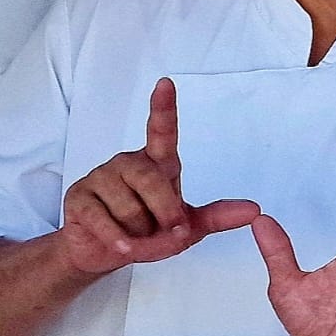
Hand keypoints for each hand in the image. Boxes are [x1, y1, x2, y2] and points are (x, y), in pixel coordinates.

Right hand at [56, 77, 259, 274]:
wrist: (104, 252)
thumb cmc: (150, 232)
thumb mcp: (188, 227)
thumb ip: (219, 216)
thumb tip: (256, 209)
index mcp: (158, 163)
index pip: (162, 130)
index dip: (163, 107)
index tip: (166, 83)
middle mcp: (129, 162)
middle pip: (151, 181)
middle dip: (165, 213)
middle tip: (168, 233)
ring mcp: (101, 176)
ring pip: (128, 207)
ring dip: (140, 233)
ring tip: (137, 237)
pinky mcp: (79, 196)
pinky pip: (102, 219)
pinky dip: (117, 239)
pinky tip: (120, 244)